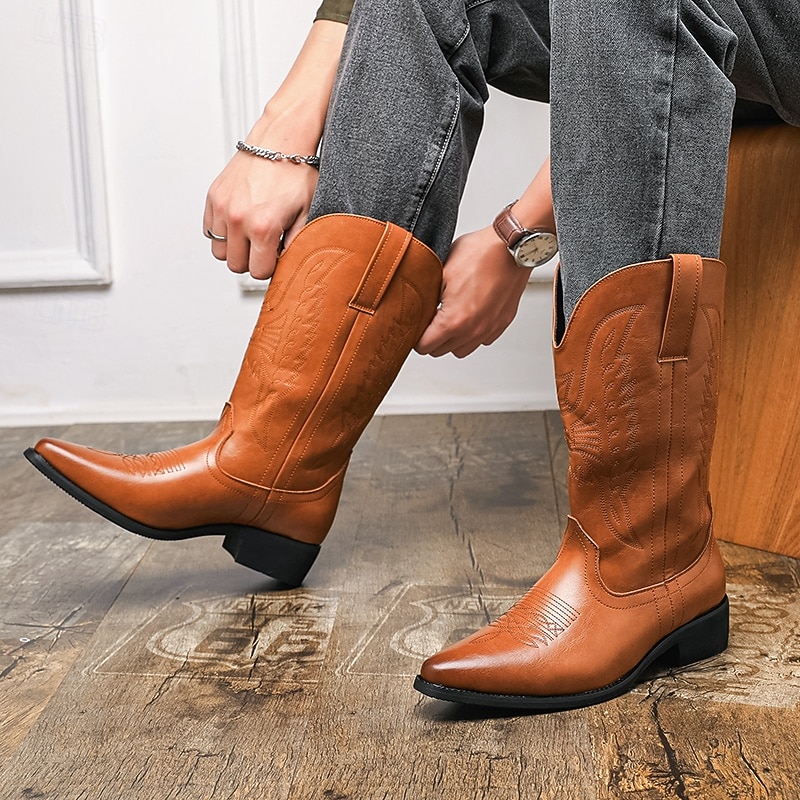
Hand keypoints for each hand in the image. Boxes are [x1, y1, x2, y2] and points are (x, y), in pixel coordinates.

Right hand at [202, 20, 345, 279]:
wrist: (280, 141)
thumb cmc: (297, 173)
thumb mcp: (308, 214)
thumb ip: (298, 245)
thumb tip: (290, 266)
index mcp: (262, 227)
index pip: (258, 272)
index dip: (271, 267)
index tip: (278, 255)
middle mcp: (237, 218)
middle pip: (236, 266)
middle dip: (252, 260)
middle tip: (266, 246)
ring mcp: (222, 207)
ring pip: (220, 251)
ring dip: (235, 249)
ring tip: (251, 236)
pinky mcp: (213, 197)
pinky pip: (210, 231)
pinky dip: (222, 232)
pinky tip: (240, 223)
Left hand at [415, 226, 530, 357]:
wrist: (511, 247)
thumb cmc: (480, 254)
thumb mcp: (440, 272)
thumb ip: (426, 297)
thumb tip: (416, 308)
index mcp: (453, 321)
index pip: (424, 346)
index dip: (415, 336)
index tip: (416, 325)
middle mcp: (473, 331)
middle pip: (440, 351)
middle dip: (432, 338)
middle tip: (430, 318)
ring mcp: (488, 329)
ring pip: (461, 350)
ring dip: (452, 339)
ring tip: (450, 318)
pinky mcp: (501, 324)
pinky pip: (481, 340)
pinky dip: (472, 333)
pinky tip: (469, 315)